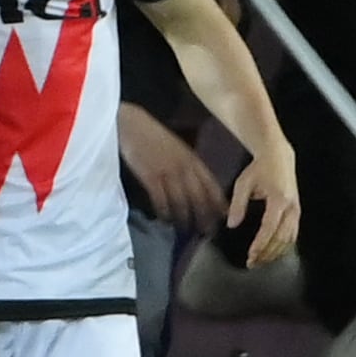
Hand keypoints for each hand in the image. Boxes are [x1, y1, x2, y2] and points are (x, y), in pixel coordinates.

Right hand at [118, 102, 226, 232]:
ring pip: (181, 200)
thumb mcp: (176, 145)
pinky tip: (165, 219)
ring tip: (187, 230)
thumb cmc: (151, 134)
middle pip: (199, 196)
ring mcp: (167, 172)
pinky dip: (164, 211)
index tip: (224, 214)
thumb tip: (194, 180)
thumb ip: (186, 162)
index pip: (210, 184)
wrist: (131, 124)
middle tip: (208, 232)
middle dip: (205, 215)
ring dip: (185, 217)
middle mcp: (183, 167)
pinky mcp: (150, 177)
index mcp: (191, 158)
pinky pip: (160, 199)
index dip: (218, 201)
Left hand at [230, 139, 301, 265]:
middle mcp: (291, 207)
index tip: (251, 254)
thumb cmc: (258, 170)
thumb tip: (232, 225)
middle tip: (252, 262)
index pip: (270, 227)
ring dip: (275, 252)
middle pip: (281, 237)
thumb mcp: (243, 184)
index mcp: (279, 199)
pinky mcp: (297, 212)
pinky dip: (283, 246)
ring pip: (289, 239)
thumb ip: (238, 204)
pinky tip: (272, 253)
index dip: (261, 243)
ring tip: (260, 261)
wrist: (278, 157)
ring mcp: (297, 210)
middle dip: (267, 252)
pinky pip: (293, 234)